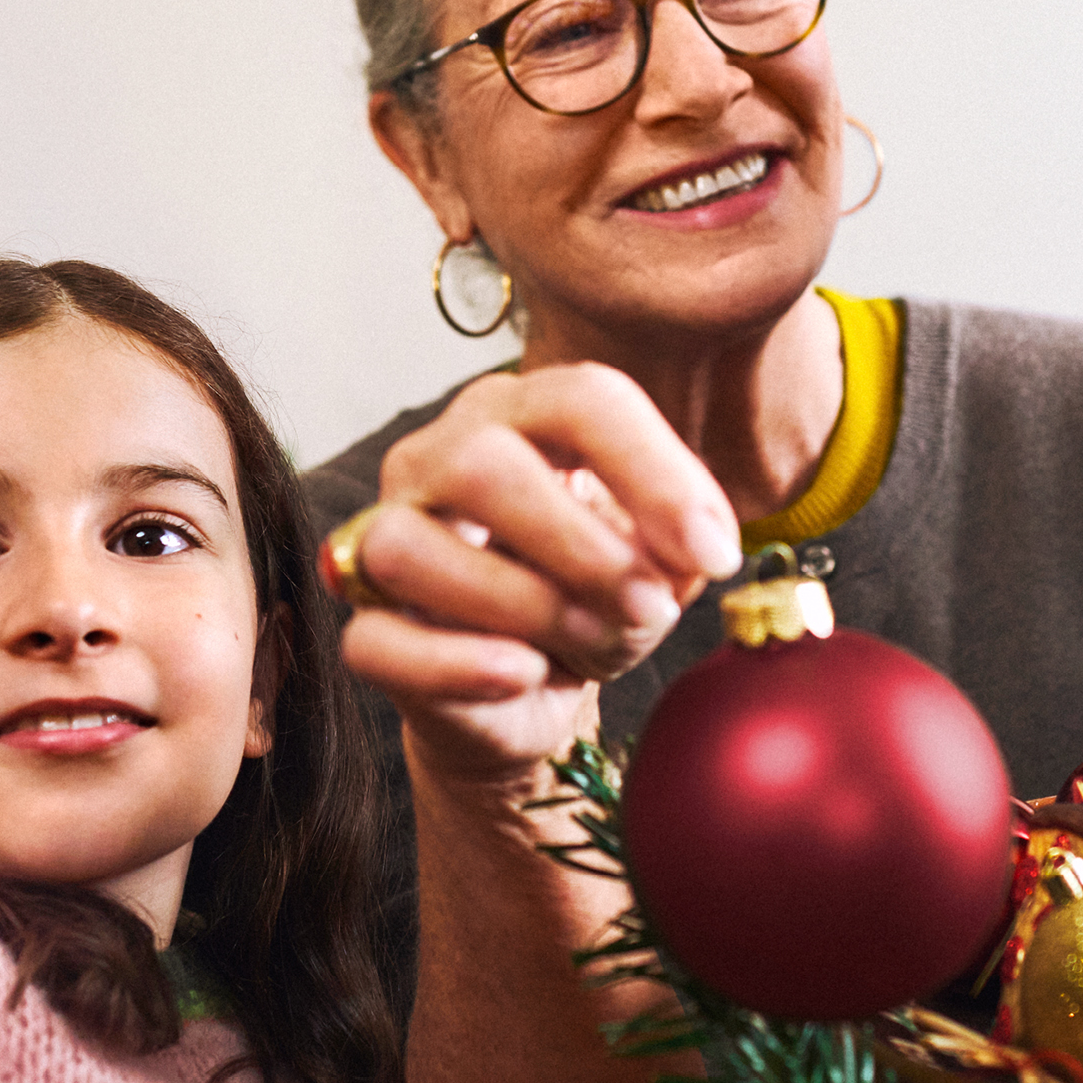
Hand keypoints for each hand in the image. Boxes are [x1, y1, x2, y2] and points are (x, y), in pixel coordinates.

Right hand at [337, 364, 743, 782]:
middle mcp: (437, 458)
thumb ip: (676, 546)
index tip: (716, 553)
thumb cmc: (593, 594)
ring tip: (593, 642)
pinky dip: (460, 664)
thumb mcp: (656, 561)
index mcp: (519, 413)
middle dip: (583, 548)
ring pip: (410, 550)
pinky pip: (377, 643)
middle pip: (483, 465)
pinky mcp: (366, 628)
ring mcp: (383, 538)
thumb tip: (684, 556)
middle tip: (652, 608)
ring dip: (523, 605)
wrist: (533, 683)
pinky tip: (524, 673)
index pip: (581, 399)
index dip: (656, 475)